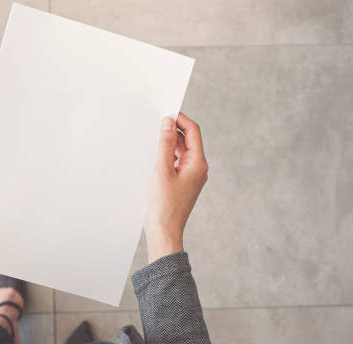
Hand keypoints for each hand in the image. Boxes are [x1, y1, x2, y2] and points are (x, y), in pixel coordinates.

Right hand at [144, 113, 208, 262]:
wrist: (164, 231)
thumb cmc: (165, 205)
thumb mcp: (162, 170)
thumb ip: (166, 144)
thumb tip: (168, 123)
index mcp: (198, 164)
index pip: (193, 132)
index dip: (181, 119)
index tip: (166, 112)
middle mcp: (198, 168)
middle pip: (188, 140)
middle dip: (173, 131)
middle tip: (157, 124)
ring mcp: (190, 176)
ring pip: (181, 151)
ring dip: (169, 144)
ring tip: (154, 141)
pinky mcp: (182, 182)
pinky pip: (176, 162)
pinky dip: (167, 156)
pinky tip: (155, 157)